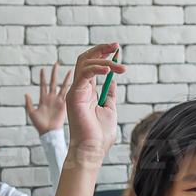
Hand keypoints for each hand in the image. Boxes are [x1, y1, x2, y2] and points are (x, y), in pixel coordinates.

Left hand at [24, 61, 71, 134]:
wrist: (49, 132)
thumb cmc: (39, 125)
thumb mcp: (31, 113)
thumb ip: (28, 103)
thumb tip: (26, 93)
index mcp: (43, 99)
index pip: (43, 85)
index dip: (42, 77)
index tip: (42, 68)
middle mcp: (51, 98)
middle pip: (53, 82)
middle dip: (54, 73)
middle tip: (56, 64)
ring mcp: (58, 100)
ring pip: (62, 86)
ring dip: (65, 78)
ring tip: (69, 70)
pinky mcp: (64, 104)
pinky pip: (67, 94)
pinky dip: (70, 88)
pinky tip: (74, 81)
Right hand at [65, 43, 124, 166]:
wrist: (92, 150)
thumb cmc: (100, 135)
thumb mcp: (110, 109)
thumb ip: (109, 95)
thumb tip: (113, 81)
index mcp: (88, 92)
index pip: (93, 66)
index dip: (104, 55)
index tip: (117, 50)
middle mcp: (80, 89)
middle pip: (86, 59)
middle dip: (101, 49)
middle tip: (116, 45)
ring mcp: (76, 91)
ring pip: (85, 63)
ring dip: (104, 61)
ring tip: (121, 67)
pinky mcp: (75, 95)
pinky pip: (84, 74)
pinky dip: (97, 69)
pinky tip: (110, 71)